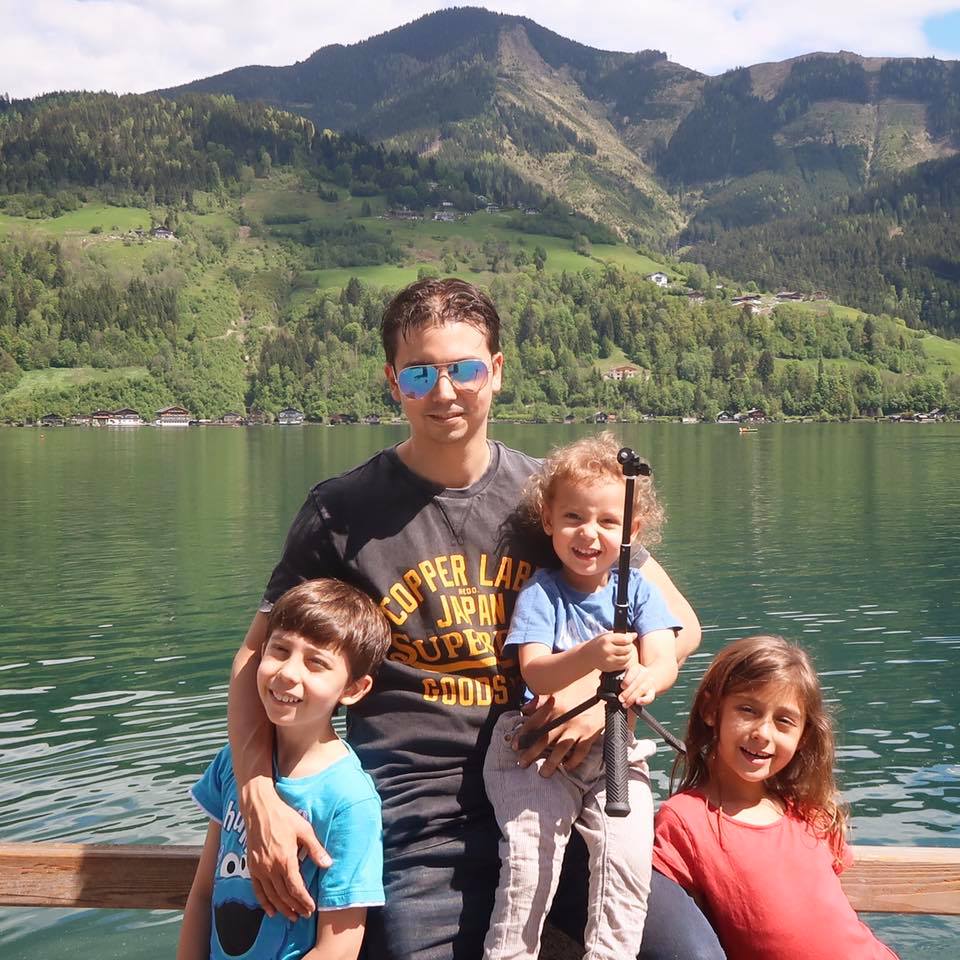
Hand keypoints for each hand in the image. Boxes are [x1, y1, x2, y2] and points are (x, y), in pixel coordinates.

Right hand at [241, 777, 330, 919]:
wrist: (259, 810)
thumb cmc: (284, 817)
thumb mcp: (304, 830)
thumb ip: (315, 849)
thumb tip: (328, 864)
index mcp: (285, 859)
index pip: (296, 888)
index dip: (304, 900)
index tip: (311, 908)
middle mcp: (271, 867)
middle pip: (284, 895)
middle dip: (295, 907)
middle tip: (304, 915)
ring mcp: (260, 869)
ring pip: (271, 896)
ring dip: (282, 908)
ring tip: (292, 916)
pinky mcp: (252, 868)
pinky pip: (258, 890)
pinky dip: (264, 903)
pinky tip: (271, 911)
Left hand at [514, 674, 603, 775]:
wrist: (606, 687)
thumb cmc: (581, 686)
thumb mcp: (559, 688)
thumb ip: (541, 700)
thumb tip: (525, 709)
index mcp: (554, 704)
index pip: (533, 722)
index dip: (522, 735)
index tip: (515, 746)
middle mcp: (564, 717)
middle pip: (543, 739)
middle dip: (531, 753)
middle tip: (522, 764)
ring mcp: (577, 727)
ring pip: (560, 749)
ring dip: (550, 763)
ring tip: (543, 773)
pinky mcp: (591, 734)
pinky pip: (580, 752)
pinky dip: (573, 762)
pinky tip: (567, 767)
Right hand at [589, 630, 637, 673]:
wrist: (587, 655)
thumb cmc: (599, 643)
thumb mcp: (607, 635)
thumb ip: (621, 635)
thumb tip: (635, 635)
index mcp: (606, 640)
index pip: (625, 639)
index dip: (630, 639)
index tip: (628, 639)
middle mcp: (607, 650)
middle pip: (627, 649)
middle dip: (629, 647)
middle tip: (627, 645)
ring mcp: (608, 660)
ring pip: (626, 658)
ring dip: (628, 654)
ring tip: (625, 651)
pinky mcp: (609, 668)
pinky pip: (623, 665)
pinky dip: (625, 661)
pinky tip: (622, 657)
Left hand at [620, 661, 656, 707]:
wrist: (651, 677)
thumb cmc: (635, 677)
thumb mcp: (629, 674)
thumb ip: (623, 679)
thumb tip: (610, 685)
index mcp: (637, 668)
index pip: (632, 673)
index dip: (626, 681)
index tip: (622, 687)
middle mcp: (644, 674)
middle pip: (636, 683)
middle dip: (627, 692)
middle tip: (621, 699)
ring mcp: (650, 682)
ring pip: (642, 690)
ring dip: (632, 698)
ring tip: (626, 704)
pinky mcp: (653, 691)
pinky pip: (650, 697)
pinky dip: (644, 700)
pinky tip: (638, 702)